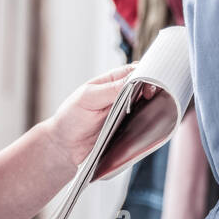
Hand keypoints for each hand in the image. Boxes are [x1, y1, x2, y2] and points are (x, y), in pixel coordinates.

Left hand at [41, 63, 153, 178]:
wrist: (64, 147)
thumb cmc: (71, 117)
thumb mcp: (87, 98)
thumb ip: (110, 89)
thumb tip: (134, 79)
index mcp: (111, 82)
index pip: (135, 71)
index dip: (146, 73)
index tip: (150, 81)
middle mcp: (122, 96)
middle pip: (145, 88)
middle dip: (152, 90)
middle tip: (151, 96)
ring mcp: (126, 114)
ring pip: (147, 107)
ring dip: (151, 108)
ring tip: (153, 110)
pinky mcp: (128, 132)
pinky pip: (143, 126)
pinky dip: (147, 125)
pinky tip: (148, 126)